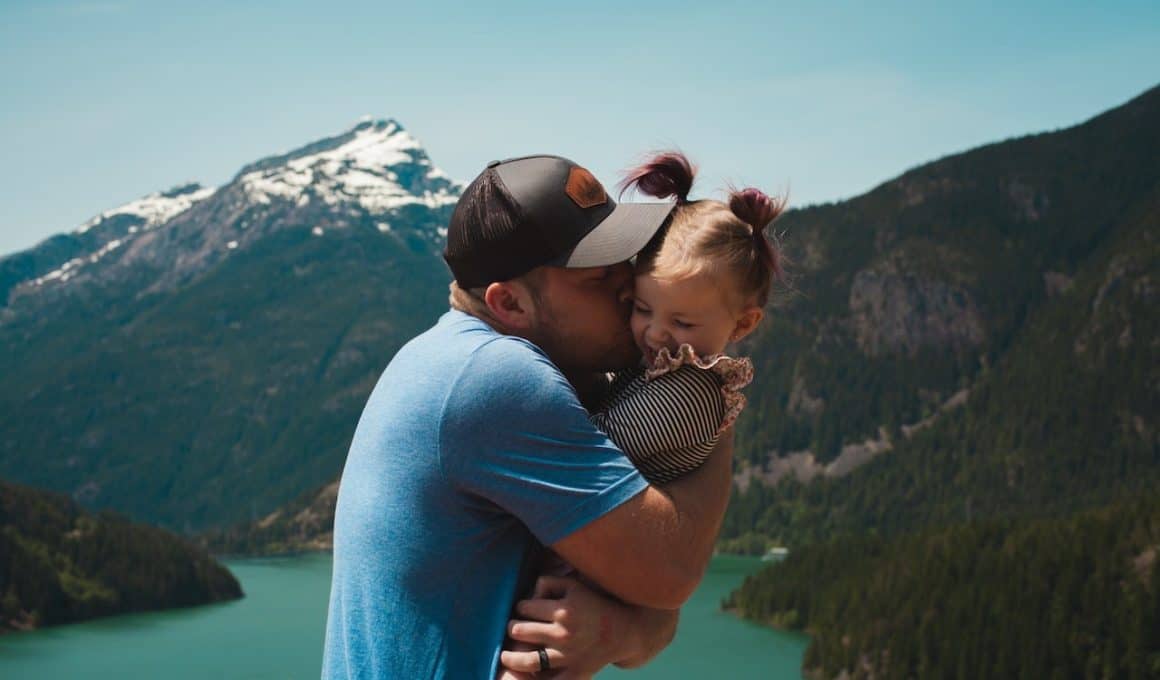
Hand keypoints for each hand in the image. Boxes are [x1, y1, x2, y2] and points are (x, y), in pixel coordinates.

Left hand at [499, 574, 624, 678]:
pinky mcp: (575, 673)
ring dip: (511, 657)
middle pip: (521, 632)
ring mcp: (568, 656)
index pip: (525, 608)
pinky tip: (527, 674)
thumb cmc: (594, 604)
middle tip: (512, 629)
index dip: (521, 607)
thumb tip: (527, 593)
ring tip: (506, 655)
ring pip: (528, 660)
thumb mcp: (574, 585)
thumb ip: (548, 583)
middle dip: (512, 628)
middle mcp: (564, 634)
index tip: (523, 610)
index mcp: (563, 610)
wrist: (622, 631)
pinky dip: (535, 679)